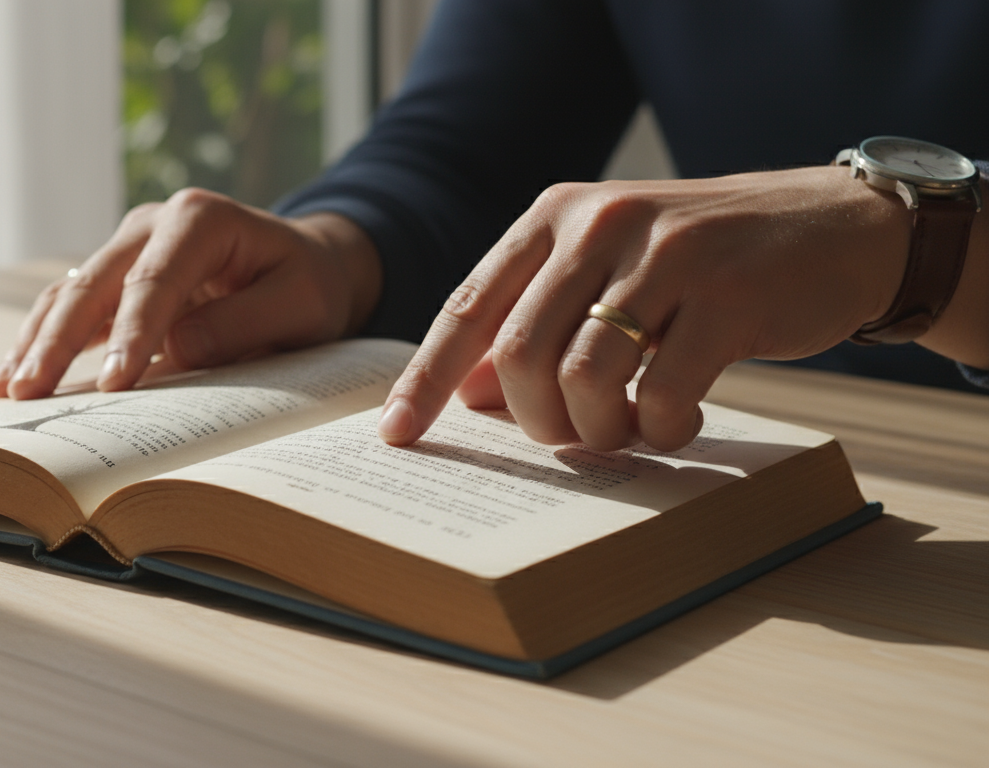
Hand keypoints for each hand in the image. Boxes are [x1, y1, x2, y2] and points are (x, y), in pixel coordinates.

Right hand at [0, 188, 381, 398]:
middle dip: (59, 341)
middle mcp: (154, 224)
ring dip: (38, 342)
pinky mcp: (119, 277)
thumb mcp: (301, 306)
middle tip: (31, 393)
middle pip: (95, 283)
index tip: (116, 385)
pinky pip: (72, 306)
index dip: (131, 335)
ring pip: (71, 292)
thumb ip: (242, 324)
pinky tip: (15, 375)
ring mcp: (129, 247)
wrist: (310, 265)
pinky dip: (43, 339)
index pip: (154, 281)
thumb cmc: (309, 285)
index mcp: (200, 219)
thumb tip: (174, 351)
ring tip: (10, 392)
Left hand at [378, 165, 916, 452]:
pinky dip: (662, 431)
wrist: (834, 229)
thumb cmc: (703, 267)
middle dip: (535, 422)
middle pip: (519, 355)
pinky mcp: (728, 293)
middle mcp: (601, 223)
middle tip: (570, 438)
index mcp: (557, 216)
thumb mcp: (609, 278)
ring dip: (598, 432)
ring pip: (584, 379)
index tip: (400, 436)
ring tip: (627, 432)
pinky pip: (662, 395)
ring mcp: (666, 254)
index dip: (427, 378)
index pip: (470, 307)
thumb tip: (465, 397)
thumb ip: (537, 325)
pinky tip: (678, 423)